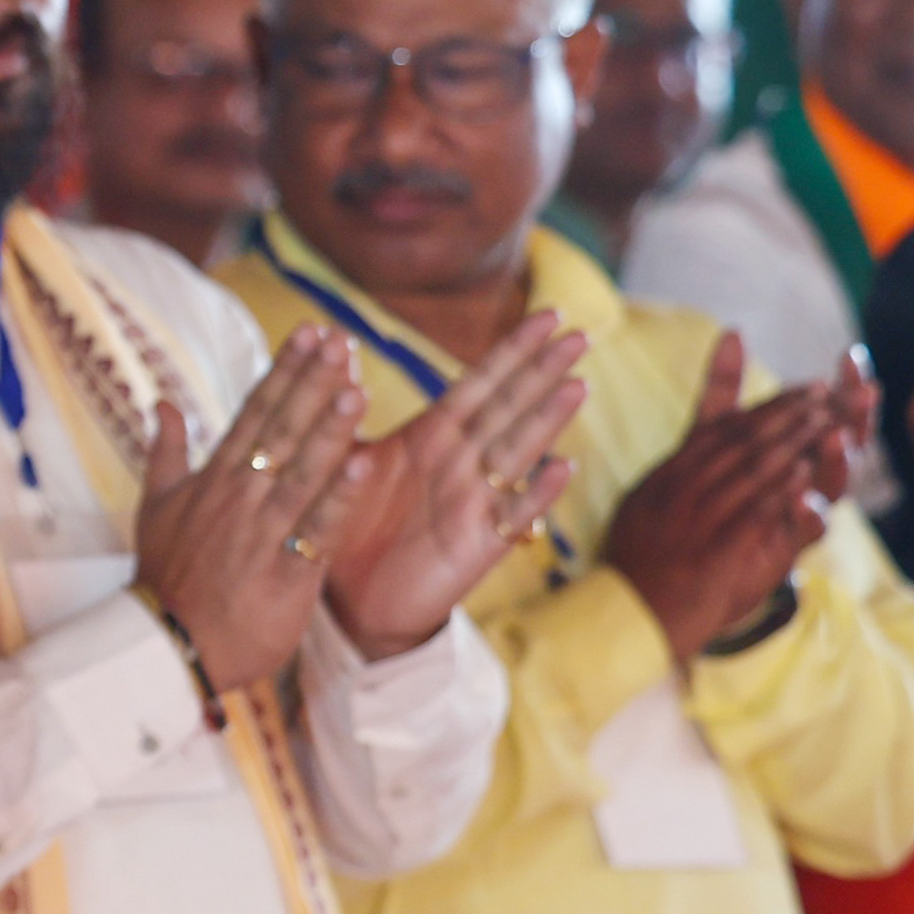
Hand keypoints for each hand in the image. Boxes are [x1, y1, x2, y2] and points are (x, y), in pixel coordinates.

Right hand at [132, 323, 370, 691]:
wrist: (166, 643)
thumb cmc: (164, 576)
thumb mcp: (154, 507)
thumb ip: (166, 452)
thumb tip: (162, 404)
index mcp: (214, 478)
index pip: (255, 411)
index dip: (284, 370)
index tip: (311, 333)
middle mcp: (238, 497)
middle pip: (281, 430)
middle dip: (312, 384)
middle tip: (342, 340)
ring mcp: (261, 533)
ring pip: (300, 472)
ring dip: (330, 430)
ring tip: (358, 390)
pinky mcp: (284, 573)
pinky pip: (316, 529)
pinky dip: (339, 497)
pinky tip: (365, 465)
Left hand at [319, 311, 589, 653]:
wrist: (348, 600)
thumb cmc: (350, 522)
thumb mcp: (343, 459)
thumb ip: (342, 409)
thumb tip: (333, 344)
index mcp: (431, 438)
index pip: (479, 384)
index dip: (512, 351)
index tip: (548, 312)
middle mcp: (460, 464)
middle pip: (508, 409)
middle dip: (542, 372)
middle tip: (580, 334)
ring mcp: (474, 503)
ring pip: (516, 453)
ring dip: (547, 421)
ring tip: (577, 385)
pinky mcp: (476, 547)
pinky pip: (512, 517)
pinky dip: (536, 494)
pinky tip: (562, 468)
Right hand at [604, 333, 841, 662]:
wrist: (626, 619)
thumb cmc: (635, 570)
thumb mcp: (638, 511)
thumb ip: (669, 481)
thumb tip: (695, 454)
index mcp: (664, 480)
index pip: (717, 432)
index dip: (760, 408)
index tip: (795, 391)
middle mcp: (679, 492)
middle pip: (739, 442)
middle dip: (783, 413)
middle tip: (818, 392)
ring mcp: (696, 520)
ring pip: (750, 469)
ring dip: (791, 440)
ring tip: (823, 418)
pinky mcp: (716, 551)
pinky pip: (754, 511)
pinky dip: (781, 487)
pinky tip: (806, 468)